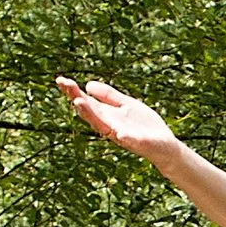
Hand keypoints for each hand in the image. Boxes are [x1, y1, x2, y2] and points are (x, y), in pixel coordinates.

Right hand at [58, 74, 176, 157]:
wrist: (164, 145)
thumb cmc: (144, 125)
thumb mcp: (126, 105)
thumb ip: (109, 96)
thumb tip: (87, 84)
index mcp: (107, 115)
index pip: (87, 102)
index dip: (73, 92)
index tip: (61, 80)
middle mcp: (110, 125)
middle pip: (90, 113)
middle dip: (77, 99)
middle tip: (66, 86)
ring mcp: (122, 135)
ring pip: (103, 125)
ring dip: (90, 114)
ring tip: (79, 101)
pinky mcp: (138, 143)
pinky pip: (129, 139)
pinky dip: (124, 136)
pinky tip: (119, 132)